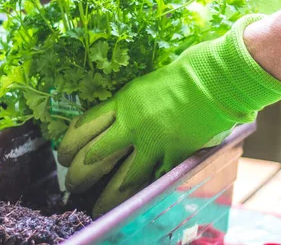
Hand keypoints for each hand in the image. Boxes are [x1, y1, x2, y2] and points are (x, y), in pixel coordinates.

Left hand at [57, 14, 280, 215]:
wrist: (217, 80)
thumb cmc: (187, 72)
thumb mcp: (148, 84)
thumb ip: (131, 104)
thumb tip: (117, 120)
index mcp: (124, 102)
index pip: (85, 126)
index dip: (69, 145)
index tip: (63, 156)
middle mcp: (132, 124)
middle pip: (95, 156)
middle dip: (79, 174)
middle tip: (72, 184)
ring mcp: (153, 143)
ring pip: (121, 179)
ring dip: (105, 196)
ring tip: (96, 207)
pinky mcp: (174, 156)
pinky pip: (153, 180)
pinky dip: (142, 193)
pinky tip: (133, 204)